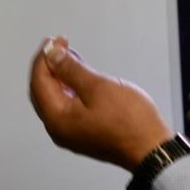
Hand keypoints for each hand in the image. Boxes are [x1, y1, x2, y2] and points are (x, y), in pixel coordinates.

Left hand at [29, 37, 172, 170]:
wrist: (150, 148)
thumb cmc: (128, 119)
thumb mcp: (98, 86)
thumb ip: (71, 69)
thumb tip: (51, 55)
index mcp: (56, 118)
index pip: (39, 82)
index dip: (44, 57)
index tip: (54, 40)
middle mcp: (58, 129)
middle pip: (42, 92)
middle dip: (48, 66)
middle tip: (60, 45)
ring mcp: (70, 134)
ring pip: (55, 99)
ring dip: (59, 77)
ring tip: (70, 57)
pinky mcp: (83, 134)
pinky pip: (67, 107)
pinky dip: (69, 89)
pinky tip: (79, 79)